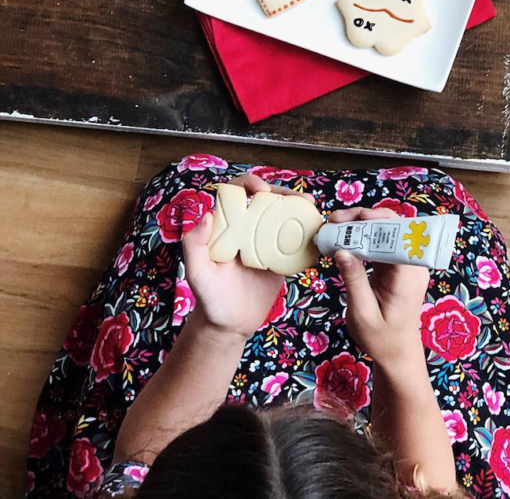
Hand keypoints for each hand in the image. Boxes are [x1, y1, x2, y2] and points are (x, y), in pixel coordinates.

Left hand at [181, 173, 313, 339]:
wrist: (229, 326)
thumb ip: (194, 245)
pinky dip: (305, 232)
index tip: (262, 189)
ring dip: (298, 207)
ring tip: (310, 207)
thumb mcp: (197, 274)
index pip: (236, 194)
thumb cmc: (209, 300)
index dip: (249, 184)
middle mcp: (245, 230)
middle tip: (298, 198)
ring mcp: (264, 244)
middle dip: (282, 192)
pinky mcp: (279, 259)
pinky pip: (293, 241)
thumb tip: (207, 215)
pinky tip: (316, 229)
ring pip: (282, 217)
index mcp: (225, 227)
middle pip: (265, 201)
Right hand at [331, 207, 429, 366]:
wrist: (397, 354)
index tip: (349, 219)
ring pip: (386, 230)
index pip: (398, 236)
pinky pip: (382, 242)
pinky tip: (343, 237)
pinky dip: (362, 236)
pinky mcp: (397, 265)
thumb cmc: (381, 340)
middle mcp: (412, 265)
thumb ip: (354, 280)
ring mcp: (406, 264)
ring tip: (334, 226)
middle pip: (393, 226)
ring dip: (360, 224)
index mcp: (407, 277)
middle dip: (363, 217)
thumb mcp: (362, 313)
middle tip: (333, 220)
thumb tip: (341, 250)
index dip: (376, 221)